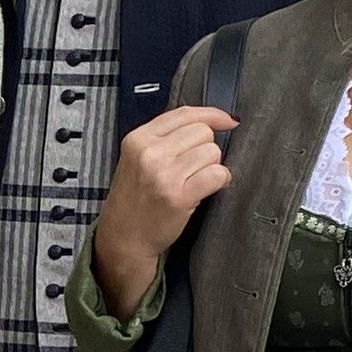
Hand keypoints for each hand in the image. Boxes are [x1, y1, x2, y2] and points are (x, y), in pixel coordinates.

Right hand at [86, 99, 236, 318]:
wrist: (123, 238)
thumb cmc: (135, 198)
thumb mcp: (137, 158)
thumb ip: (166, 137)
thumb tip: (216, 120)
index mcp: (138, 138)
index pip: (185, 113)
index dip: (213, 115)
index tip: (228, 121)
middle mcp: (150, 153)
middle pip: (203, 132)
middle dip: (206, 148)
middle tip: (193, 168)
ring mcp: (164, 175)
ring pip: (212, 152)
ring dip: (212, 166)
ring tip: (195, 181)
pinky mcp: (179, 196)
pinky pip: (218, 174)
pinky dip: (221, 180)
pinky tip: (208, 189)